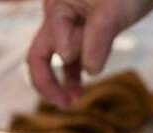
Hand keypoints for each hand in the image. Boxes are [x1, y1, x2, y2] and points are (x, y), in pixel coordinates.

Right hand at [27, 0, 152, 107]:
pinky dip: (73, 78)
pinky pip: (71, 62)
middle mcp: (57, 18)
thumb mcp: (113, 11)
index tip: (92, 60)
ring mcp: (69, 28)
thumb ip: (98, 39)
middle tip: (61, 103)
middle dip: (46, 82)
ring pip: (55, 62)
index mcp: (56, 6)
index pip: (51, 40)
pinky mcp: (84, 37)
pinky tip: (78, 94)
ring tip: (69, 103)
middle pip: (39, 55)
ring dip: (60, 83)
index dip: (69, 54)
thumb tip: (89, 72)